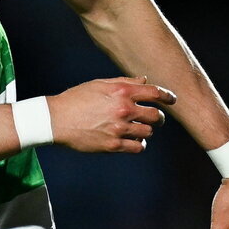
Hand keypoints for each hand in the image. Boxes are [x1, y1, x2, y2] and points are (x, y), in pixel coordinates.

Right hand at [47, 75, 175, 152]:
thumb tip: (145, 81)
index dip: (168, 96)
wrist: (56, 119)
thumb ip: (124, 82)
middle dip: (159, 117)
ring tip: (138, 129)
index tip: (172, 99)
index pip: (155, 93)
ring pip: (148, 132)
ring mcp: (119, 128)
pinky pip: (138, 147)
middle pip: (156, 116)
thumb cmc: (76, 99)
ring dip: (146, 130)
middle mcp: (123, 109)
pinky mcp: (113, 145)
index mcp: (121, 92)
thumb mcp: (99, 84)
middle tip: (155, 118)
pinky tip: (132, 140)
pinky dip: (138, 144)